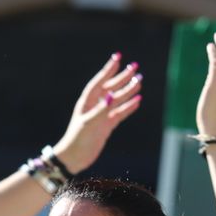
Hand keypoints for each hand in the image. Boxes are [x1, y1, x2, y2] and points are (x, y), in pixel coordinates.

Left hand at [49, 54, 142, 173]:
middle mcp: (95, 106)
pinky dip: (129, 107)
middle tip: (135, 66)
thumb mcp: (90, 123)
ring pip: (118, 100)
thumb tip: (112, 95)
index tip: (118, 57)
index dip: (108, 69)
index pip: (100, 81)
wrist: (75, 157)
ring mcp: (102, 115)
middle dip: (122, 77)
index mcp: (87, 102)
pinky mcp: (107, 125)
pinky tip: (138, 101)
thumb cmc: (78, 139)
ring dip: (128, 90)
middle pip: (111, 88)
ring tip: (140, 80)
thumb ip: (102, 109)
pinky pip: (120, 113)